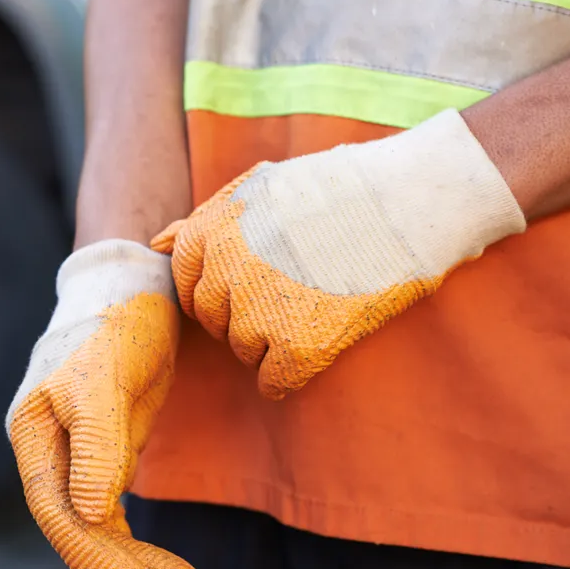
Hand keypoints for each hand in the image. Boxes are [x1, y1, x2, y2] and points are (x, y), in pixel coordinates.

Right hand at [7, 240, 201, 568]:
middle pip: (78, 528)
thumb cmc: (114, 321)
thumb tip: (92, 515)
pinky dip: (135, 544)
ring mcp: (75, 454)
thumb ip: (98, 444)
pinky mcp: (105, 452)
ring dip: (133, 565)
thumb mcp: (105, 376)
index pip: (58, 512)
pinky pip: (113, 513)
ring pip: (97, 527)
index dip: (98, 557)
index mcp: (32, 433)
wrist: (133, 284)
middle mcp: (48, 450)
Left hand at [152, 109, 526, 398]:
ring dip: (270, 342)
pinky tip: (319, 346)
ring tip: (314, 309)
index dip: (220, 288)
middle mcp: (224, 272)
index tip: (253, 283)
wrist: (413, 200)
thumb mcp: (261, 186)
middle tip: (290, 297)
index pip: (187, 283)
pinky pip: (273, 382)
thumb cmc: (342, 189)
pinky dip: (290, 375)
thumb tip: (156, 243)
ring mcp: (258, 312)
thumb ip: (204, 219)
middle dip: (242, 315)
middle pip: (213, 320)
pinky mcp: (298, 347)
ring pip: (243, 351)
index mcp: (210, 232)